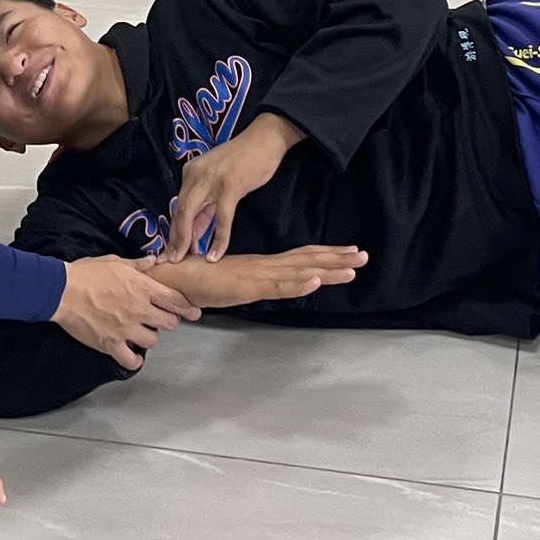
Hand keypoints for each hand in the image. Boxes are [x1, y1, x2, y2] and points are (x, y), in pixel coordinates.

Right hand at [53, 255, 201, 368]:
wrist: (62, 291)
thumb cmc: (87, 273)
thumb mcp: (115, 261)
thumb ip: (138, 264)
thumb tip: (153, 260)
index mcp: (142, 288)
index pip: (175, 299)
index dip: (187, 307)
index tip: (194, 312)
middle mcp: (138, 310)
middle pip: (169, 322)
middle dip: (169, 320)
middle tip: (162, 319)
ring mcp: (126, 329)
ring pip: (153, 341)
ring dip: (150, 337)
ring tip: (142, 332)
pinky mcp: (111, 344)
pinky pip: (131, 360)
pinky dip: (134, 359)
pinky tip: (132, 354)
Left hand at [162, 112, 303, 261]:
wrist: (265, 138)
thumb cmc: (243, 159)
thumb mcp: (219, 178)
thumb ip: (207, 202)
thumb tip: (197, 229)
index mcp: (192, 172)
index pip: (179, 205)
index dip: (175, 230)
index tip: (173, 249)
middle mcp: (196, 175)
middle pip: (180, 212)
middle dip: (175, 239)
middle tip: (173, 260)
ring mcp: (212, 180)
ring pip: (193, 215)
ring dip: (188, 240)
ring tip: (186, 260)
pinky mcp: (230, 187)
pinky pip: (222, 219)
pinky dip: (218, 239)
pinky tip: (215, 254)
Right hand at [186, 245, 367, 308]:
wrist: (175, 278)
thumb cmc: (200, 280)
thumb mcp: (236, 283)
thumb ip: (253, 282)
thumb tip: (272, 285)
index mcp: (264, 264)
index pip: (302, 256)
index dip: (327, 254)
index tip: (350, 252)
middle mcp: (265, 266)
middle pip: (307, 260)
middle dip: (337, 259)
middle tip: (365, 254)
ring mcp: (257, 275)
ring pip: (299, 272)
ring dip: (327, 270)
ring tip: (352, 267)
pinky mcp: (247, 287)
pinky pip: (276, 287)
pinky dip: (296, 284)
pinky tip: (314, 282)